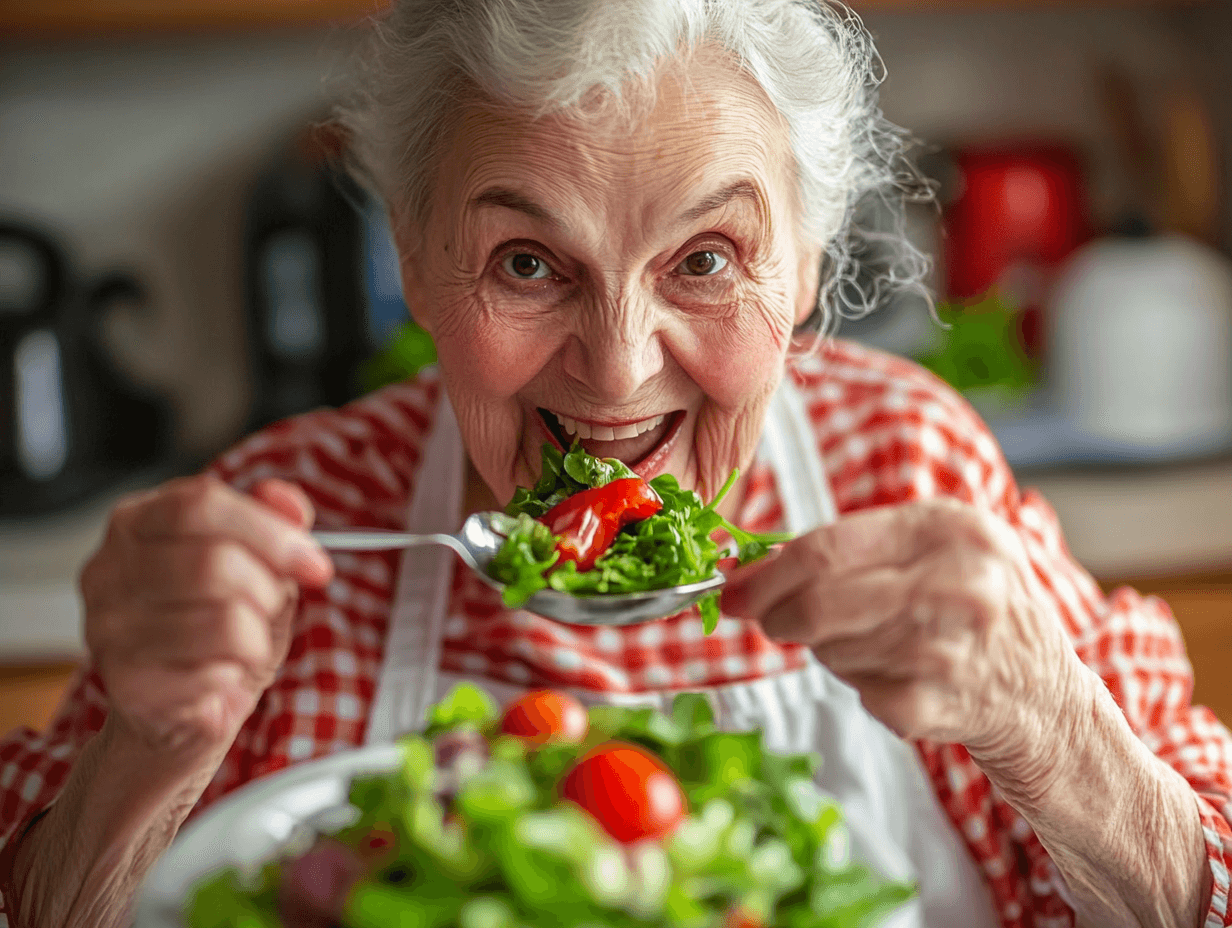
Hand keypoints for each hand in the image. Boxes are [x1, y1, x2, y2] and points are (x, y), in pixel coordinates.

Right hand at [81, 475, 333, 765]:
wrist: (176, 716)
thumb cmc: (212, 633)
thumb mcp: (257, 569)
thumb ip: (274, 525)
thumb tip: (288, 502)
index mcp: (137, 523)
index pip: (200, 503)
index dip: (269, 530)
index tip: (312, 561)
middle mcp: (109, 569)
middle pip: (214, 559)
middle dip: (269, 588)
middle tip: (273, 607)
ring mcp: (110, 627)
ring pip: (224, 615)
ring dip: (258, 634)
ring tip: (246, 643)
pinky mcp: (126, 682)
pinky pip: (215, 666)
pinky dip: (239, 669)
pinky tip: (221, 674)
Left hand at [723, 498, 1086, 761]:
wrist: (1044, 696)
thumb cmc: (971, 608)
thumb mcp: (935, 549)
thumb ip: (851, 549)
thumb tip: (749, 572)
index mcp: (950, 527)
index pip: (827, 547)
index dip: (767, 573)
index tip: (733, 587)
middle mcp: (959, 583)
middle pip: (820, 601)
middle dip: (777, 616)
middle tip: (770, 622)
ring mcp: (951, 647)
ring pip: (832, 648)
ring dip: (828, 649)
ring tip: (869, 640)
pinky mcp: (940, 703)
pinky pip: (859, 692)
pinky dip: (861, 686)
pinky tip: (897, 676)